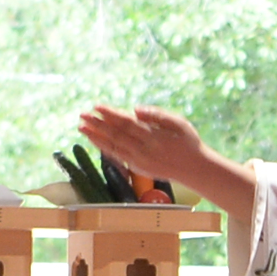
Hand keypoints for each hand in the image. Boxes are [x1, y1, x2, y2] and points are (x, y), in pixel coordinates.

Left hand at [77, 107, 254, 226]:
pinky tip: (94, 140)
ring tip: (82, 127)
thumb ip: (157, 115)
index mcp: (153, 136)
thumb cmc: (188, 142)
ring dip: (96, 136)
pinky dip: (103, 148)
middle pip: (116, 134)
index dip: (110, 114)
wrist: (194, 169)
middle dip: (97, 124)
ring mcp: (138, 160)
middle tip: (82, 114)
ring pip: (112, 146)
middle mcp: (143, 149)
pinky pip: (116, 156)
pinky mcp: (136, 168)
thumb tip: (135, 110)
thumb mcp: (179, 123)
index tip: (97, 106)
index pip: (126, 123)